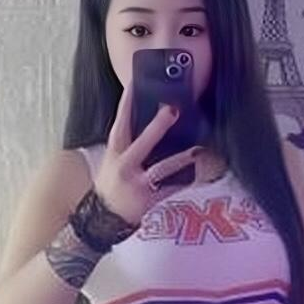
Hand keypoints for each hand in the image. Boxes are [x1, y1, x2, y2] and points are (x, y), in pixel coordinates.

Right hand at [93, 80, 198, 226]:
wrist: (103, 218)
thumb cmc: (110, 184)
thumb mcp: (112, 161)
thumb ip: (127, 144)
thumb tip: (146, 120)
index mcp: (115, 153)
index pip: (120, 124)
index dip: (126, 104)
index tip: (135, 85)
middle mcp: (125, 166)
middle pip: (142, 142)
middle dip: (158, 126)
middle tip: (173, 109)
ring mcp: (138, 184)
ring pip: (162, 168)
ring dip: (181, 158)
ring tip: (198, 150)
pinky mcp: (149, 200)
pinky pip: (172, 188)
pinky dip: (186, 181)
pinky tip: (199, 174)